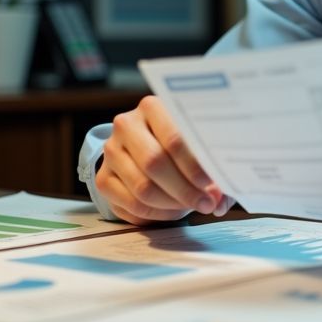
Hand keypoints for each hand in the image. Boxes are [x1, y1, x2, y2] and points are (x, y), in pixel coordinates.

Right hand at [95, 95, 228, 224]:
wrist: (144, 146)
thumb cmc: (182, 144)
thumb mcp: (199, 146)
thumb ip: (213, 170)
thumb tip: (219, 202)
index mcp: (152, 107)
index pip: (174, 138)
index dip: (194, 167)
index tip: (212, 186)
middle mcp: (126, 125)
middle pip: (154, 163)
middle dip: (185, 189)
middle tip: (206, 204)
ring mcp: (111, 151)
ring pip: (142, 187)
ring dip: (172, 204)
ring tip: (192, 207)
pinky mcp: (102, 178)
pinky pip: (131, 205)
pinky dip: (157, 214)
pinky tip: (173, 211)